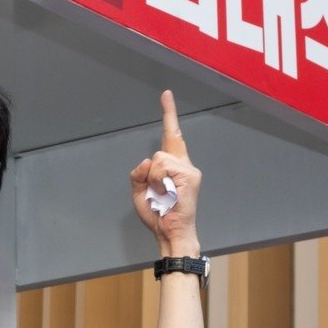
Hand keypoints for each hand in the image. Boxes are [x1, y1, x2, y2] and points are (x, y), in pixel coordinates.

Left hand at [130, 90, 200, 256]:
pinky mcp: (189, 175)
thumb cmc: (157, 215)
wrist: (169, 232)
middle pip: (165, 144)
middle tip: (160, 185)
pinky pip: (161, 167)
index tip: (166, 94)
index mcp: (174, 168)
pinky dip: (157, 181)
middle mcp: (185, 165)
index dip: (168, 114)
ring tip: (161, 194)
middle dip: (156, 157)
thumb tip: (148, 161)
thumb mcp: (138, 191)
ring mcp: (189, 170)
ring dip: (152, 178)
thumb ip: (139, 173)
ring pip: (159, 158)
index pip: (172, 137)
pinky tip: (165, 194)